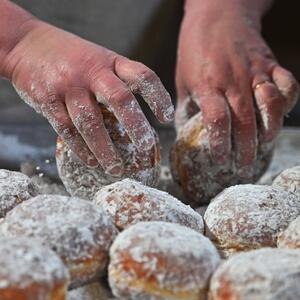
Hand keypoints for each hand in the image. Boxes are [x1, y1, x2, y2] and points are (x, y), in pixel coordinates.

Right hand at [4, 21, 173, 174]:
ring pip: (91, 122)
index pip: (142, 76)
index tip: (167, 118)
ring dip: (105, 150)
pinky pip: (67, 129)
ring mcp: (69, 85)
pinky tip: (92, 162)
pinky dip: (81, 149)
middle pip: (120, 99)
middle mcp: (91, 72)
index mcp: (110, 61)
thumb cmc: (71, 57)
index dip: (158, 97)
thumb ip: (116, 80)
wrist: (26, 44)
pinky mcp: (47, 99)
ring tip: (116, 169)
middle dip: (135, 125)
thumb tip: (136, 117)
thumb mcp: (99, 59)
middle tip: (144, 147)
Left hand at [176, 1, 298, 175]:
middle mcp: (233, 80)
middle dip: (246, 148)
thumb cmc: (194, 50)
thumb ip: (185, 107)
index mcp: (208, 85)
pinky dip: (288, 102)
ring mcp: (254, 71)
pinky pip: (287, 84)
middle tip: (245, 166)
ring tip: (265, 143)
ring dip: (271, 129)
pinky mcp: (270, 63)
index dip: (220, 145)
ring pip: (270, 104)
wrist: (217, 14)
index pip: (217, 121)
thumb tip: (183, 133)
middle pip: (245, 121)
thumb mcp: (182, 79)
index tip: (221, 161)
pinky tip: (280, 115)